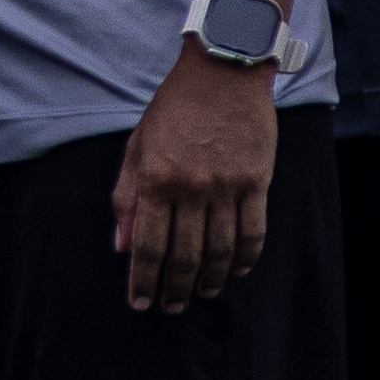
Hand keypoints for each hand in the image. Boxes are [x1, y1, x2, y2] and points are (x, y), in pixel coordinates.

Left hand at [107, 48, 278, 309]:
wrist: (223, 72)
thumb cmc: (174, 108)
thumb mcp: (137, 146)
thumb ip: (126, 196)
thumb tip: (121, 244)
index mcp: (156, 180)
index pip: (148, 245)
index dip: (142, 280)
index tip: (140, 303)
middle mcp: (191, 188)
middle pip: (185, 255)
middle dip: (175, 288)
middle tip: (171, 307)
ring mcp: (227, 186)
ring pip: (221, 250)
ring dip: (211, 279)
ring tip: (202, 294)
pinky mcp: (257, 181)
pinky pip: (254, 231)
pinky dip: (246, 258)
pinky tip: (238, 271)